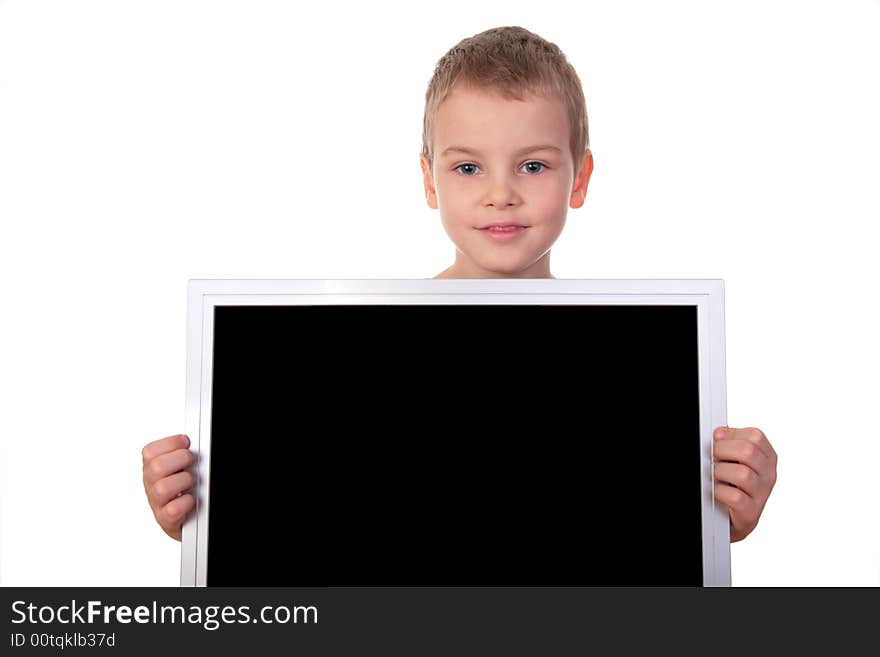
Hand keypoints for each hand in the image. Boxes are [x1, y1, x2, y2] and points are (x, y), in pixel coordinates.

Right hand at [142, 434, 194, 540]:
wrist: (186, 519)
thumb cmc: (183, 489)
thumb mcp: (179, 467)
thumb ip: (181, 453)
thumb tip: (194, 443)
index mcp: (152, 469)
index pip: (150, 451)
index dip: (170, 443)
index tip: (185, 443)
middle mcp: (151, 485)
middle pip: (156, 467)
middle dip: (180, 459)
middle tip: (190, 461)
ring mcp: (157, 503)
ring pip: (163, 488)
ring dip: (183, 481)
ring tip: (191, 483)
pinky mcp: (167, 520)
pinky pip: (173, 510)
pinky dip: (185, 503)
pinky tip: (190, 499)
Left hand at [713, 426, 776, 541]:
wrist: (728, 519)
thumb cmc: (730, 485)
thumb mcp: (733, 460)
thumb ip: (729, 443)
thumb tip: (719, 434)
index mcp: (767, 457)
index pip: (755, 436)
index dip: (731, 435)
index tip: (717, 441)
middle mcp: (768, 475)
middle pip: (748, 452)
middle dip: (722, 451)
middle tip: (712, 458)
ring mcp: (762, 495)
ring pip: (742, 474)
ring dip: (720, 472)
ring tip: (714, 476)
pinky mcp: (750, 513)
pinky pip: (735, 497)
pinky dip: (720, 492)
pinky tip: (716, 491)